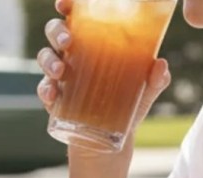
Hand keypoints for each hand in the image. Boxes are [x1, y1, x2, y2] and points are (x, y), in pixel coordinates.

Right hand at [37, 0, 170, 161]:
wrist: (110, 138)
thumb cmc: (128, 104)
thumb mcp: (146, 90)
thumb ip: (155, 78)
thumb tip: (159, 64)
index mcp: (94, 42)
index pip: (78, 17)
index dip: (68, 7)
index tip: (65, 3)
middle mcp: (73, 54)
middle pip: (55, 32)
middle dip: (57, 32)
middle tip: (68, 42)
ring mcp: (60, 75)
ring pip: (44, 57)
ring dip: (49, 62)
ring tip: (60, 73)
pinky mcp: (53, 96)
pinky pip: (43, 88)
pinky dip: (45, 90)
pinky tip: (52, 96)